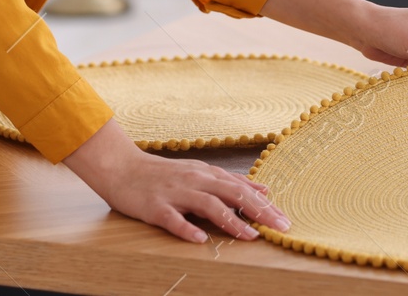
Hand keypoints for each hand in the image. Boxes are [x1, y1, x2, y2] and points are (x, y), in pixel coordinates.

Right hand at [62, 119, 290, 242]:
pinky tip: (200, 240)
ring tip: (249, 235)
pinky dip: (187, 229)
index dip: (265, 205)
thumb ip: (229, 182)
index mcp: (206, 174)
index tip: (285, 219)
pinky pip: (173, 219)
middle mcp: (195, 180)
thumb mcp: (199, 173)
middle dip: (259, 211)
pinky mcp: (156, 207)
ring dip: (231, 221)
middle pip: (233, 194)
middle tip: (280, 227)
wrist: (122, 168)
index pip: (242, 188)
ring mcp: (175, 193)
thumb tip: (263, 190)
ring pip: (208, 205)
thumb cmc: (162, 175)